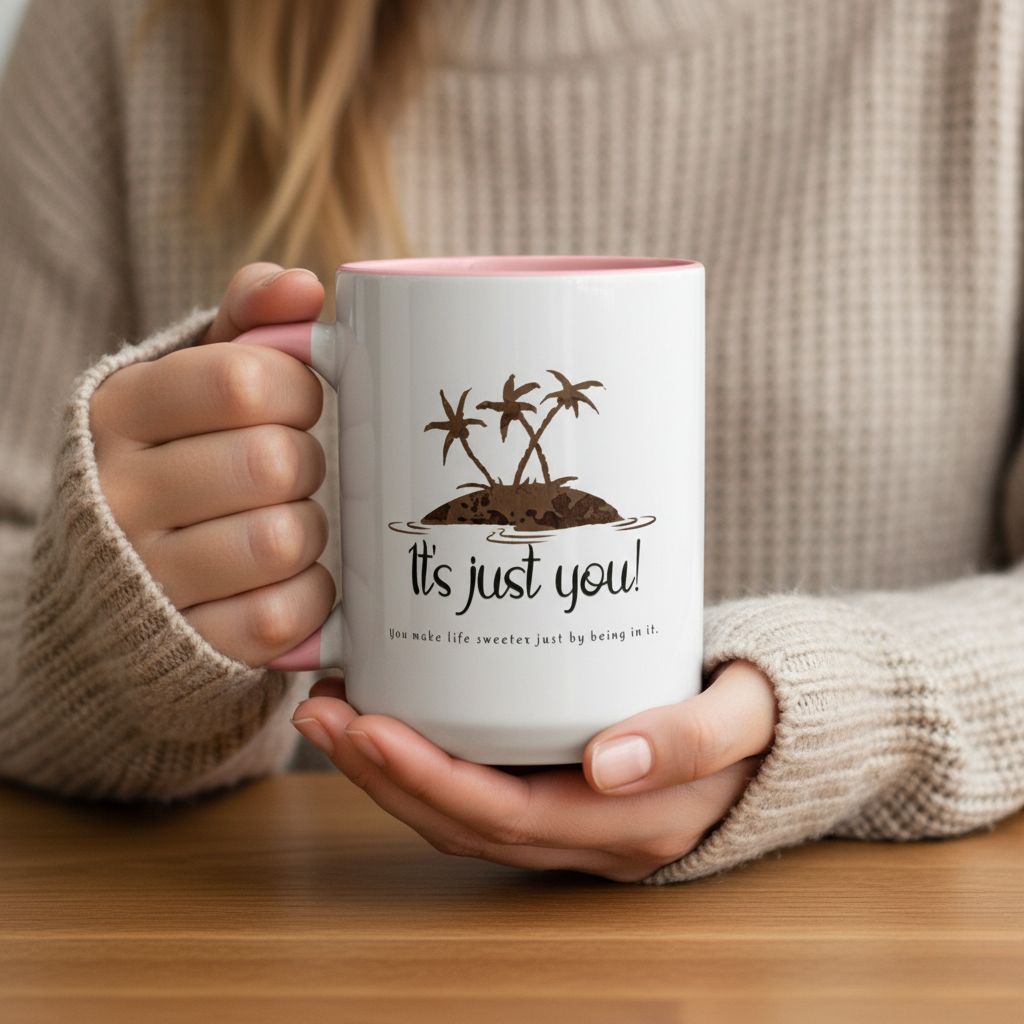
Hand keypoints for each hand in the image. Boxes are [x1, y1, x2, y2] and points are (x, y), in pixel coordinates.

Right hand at [90, 263, 334, 665]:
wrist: (114, 590)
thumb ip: (245, 325)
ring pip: (283, 540)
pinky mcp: (190, 645)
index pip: (243, 379)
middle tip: (290, 468)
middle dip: (306, 462)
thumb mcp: (190, 383)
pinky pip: (283, 615)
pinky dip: (308, 595)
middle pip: (274, 462)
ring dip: (309, 530)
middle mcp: (120, 496)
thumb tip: (304, 287)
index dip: (298, 390)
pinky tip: (288, 578)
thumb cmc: (176, 461)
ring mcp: (149, 579)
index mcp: (119, 413)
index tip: (296, 402)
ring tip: (284, 521)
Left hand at [291, 659, 778, 881]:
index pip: (507, 817)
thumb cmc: (768, 713)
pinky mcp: (562, 792)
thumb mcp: (748, 713)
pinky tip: (390, 717)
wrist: (786, 730)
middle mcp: (591, 836)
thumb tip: (608, 763)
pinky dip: (426, 762)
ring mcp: (573, 821)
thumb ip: (691, 737)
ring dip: (389, 771)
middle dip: (383, 774)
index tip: (367, 726)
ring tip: (333, 713)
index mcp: (632, 825)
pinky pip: (480, 792)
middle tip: (322, 711)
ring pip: (461, 815)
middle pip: (464, 823)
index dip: (430, 779)